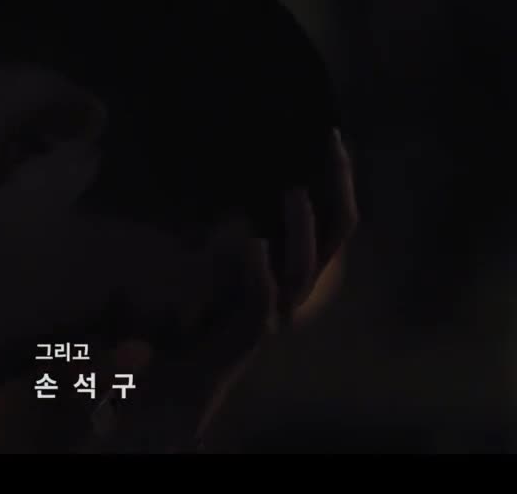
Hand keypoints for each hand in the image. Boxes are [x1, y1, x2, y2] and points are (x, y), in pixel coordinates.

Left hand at [83, 128, 357, 452]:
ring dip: (303, 230)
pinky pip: (263, 301)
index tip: (331, 135)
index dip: (338, 178)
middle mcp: (294, 288)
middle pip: (337, 234)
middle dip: (338, 188)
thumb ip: (223, 230)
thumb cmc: (194, 317)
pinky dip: (259, 273)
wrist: (178, 382)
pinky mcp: (249, 335)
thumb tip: (230, 187)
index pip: (333, 216)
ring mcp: (276, 312)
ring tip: (294, 193)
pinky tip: (253, 245)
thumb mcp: (208, 262)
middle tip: (332, 146)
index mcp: (292, 267)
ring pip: (306, 268)